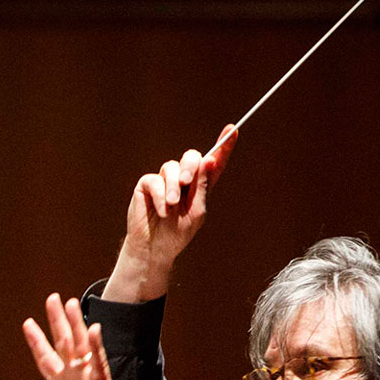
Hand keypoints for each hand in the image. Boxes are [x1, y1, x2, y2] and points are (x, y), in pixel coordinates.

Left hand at [14, 294, 169, 379]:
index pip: (47, 359)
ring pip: (81, 346)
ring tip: (70, 302)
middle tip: (52, 298)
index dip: (37, 343)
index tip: (27, 323)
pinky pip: (100, 362)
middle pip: (64, 344)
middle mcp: (76, 377)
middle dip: (57, 322)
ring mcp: (90, 378)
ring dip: (76, 325)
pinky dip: (96, 347)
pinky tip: (93, 329)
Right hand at [105, 126, 237, 303]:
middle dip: (190, 166)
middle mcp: (183, 179)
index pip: (213, 162)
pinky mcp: (147, 186)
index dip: (223, 146)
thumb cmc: (177, 234)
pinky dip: (160, 195)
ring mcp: (164, 181)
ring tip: (172, 206)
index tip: (232, 130)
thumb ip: (202, 187)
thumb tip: (208, 160)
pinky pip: (155, 180)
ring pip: (171, 167)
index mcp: (200, 186)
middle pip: (191, 157)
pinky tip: (163, 210)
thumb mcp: (196, 212)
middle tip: (185, 183)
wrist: (155, 249)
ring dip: (173, 188)